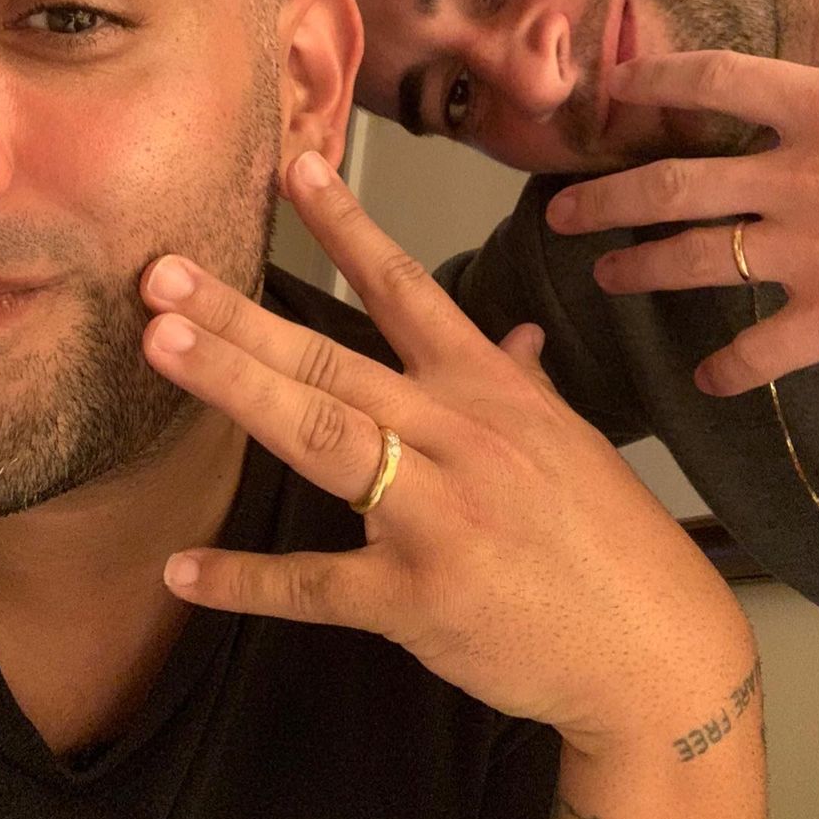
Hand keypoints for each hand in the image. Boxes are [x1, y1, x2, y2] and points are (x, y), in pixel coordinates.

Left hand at [138, 151, 752, 761]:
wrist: (655, 649)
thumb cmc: (610, 538)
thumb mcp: (568, 440)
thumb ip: (524, 380)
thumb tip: (514, 334)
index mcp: (488, 390)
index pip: (407, 289)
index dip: (347, 226)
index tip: (295, 169)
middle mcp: (457, 436)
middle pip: (334, 360)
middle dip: (244, 315)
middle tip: (163, 274)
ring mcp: (435, 515)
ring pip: (322, 436)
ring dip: (237, 387)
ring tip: (163, 346)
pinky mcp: (416, 598)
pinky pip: (317, 583)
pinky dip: (247, 581)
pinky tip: (182, 571)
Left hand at [547, 0, 818, 393]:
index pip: (718, 80)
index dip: (657, 79)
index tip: (614, 87)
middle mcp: (803, 177)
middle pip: (677, 182)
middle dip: (609, 198)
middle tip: (558, 212)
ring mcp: (816, 251)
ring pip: (698, 261)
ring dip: (641, 271)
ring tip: (601, 279)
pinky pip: (765, 349)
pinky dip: (732, 368)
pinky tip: (706, 379)